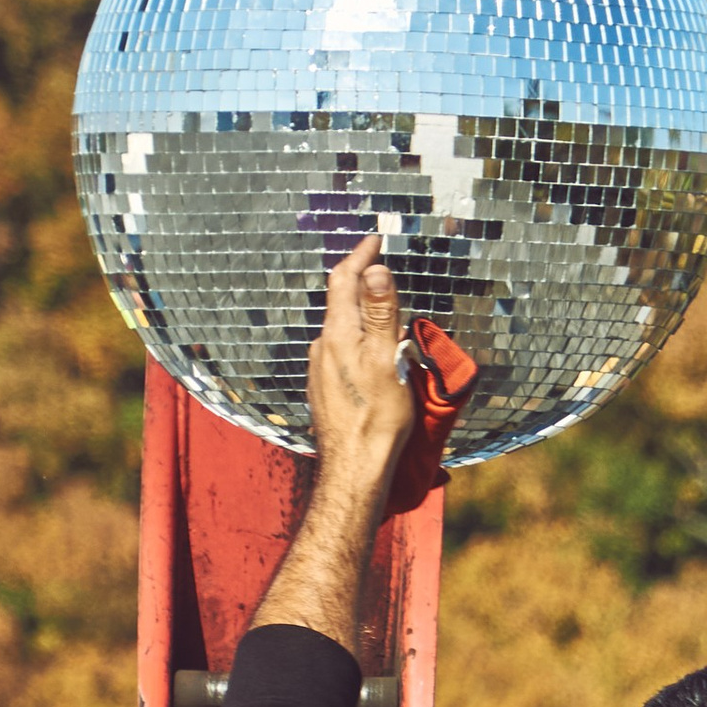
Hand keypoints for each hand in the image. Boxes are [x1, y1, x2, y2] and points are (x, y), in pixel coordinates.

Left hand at [307, 230, 418, 488]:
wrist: (354, 467)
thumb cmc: (376, 416)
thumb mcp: (386, 359)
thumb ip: (379, 312)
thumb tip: (375, 269)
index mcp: (338, 334)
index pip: (344, 280)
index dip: (360, 255)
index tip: (375, 239)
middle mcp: (322, 347)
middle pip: (340, 301)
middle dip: (361, 280)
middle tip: (382, 266)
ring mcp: (320, 369)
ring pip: (341, 328)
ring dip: (361, 312)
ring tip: (386, 310)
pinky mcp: (325, 388)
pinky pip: (341, 350)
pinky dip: (358, 338)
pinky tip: (373, 352)